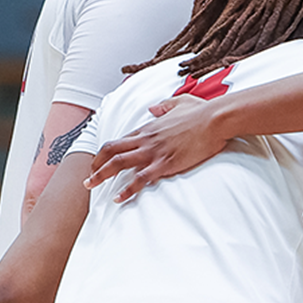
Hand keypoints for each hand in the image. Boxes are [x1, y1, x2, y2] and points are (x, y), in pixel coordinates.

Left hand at [84, 94, 228, 201]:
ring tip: (90, 186)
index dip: (105, 154)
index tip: (98, 164)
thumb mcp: (179, 103)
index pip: (119, 141)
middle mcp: (146, 139)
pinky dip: (127, 190)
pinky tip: (118, 199)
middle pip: (111, 151)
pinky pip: (140, 179)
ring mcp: (153, 151)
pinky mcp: (165, 163)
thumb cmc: (201, 112)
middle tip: (87, 178)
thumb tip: (153, 109)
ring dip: (101, 176)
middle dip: (95, 165)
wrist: (215, 120)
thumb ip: (164, 106)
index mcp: (148, 127)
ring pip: (118, 163)